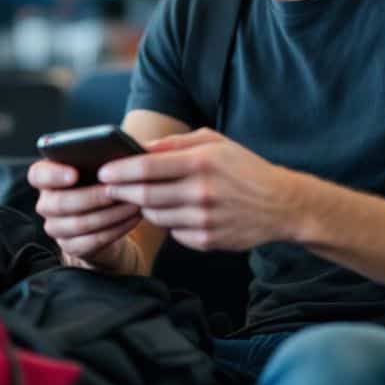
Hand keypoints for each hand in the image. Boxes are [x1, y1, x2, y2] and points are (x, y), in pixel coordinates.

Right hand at [28, 159, 144, 272]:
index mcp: (46, 178)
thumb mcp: (99, 167)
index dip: (53, 175)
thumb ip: (99, 158)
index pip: (37, 175)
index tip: (74, 173)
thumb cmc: (102, 183)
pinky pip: (91, 241)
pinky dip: (115, 229)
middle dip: (92, 197)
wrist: (106, 216)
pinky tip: (132, 219)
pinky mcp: (70, 246)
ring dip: (109, 214)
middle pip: (60, 203)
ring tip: (132, 204)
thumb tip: (117, 154)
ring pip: (78, 223)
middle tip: (116, 190)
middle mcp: (46, 203)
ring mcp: (56, 227)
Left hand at [100, 129, 306, 251]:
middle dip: (121, 191)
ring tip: (143, 197)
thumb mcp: (214, 143)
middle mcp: (201, 192)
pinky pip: (172, 232)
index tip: (102, 171)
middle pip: (144, 195)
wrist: (281, 205)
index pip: (146, 167)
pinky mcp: (206, 241)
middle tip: (110, 187)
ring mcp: (203, 220)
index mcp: (201, 163)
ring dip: (144, 207)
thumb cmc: (243, 168)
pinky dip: (168, 222)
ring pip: (154, 216)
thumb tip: (138, 148)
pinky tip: (176, 212)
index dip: (119, 170)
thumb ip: (174, 144)